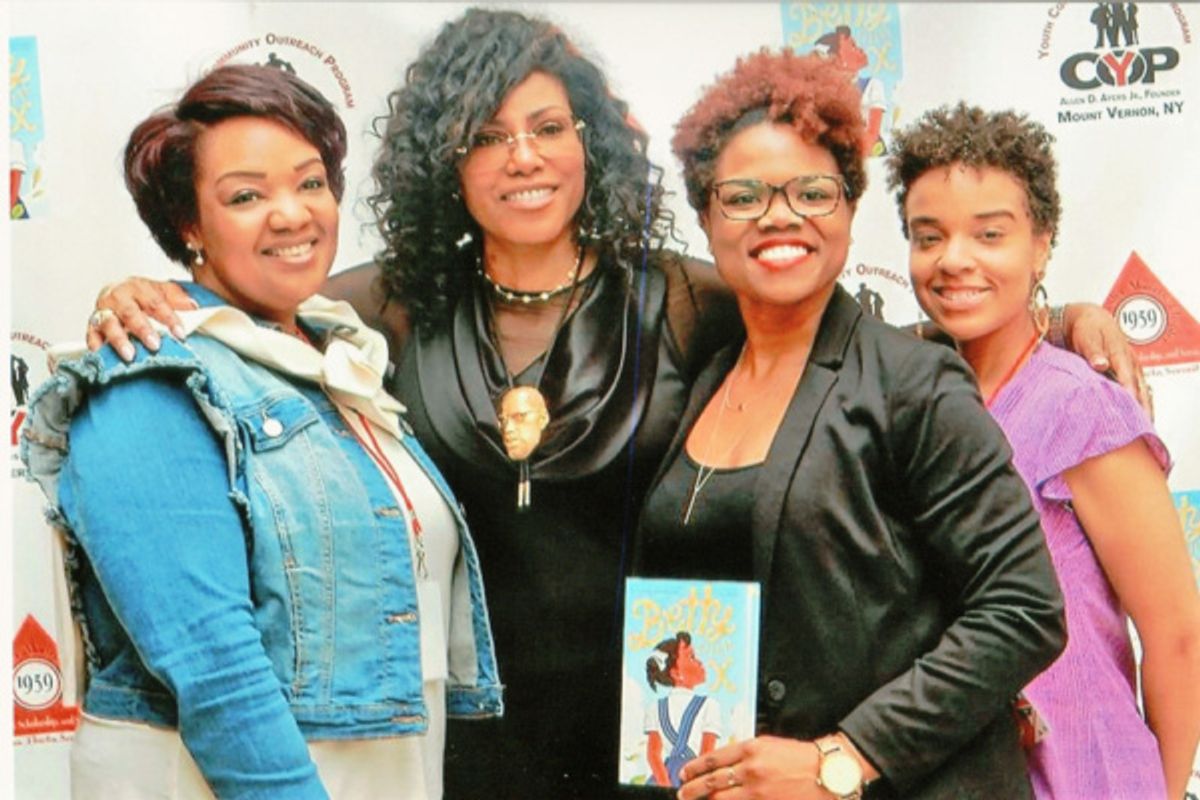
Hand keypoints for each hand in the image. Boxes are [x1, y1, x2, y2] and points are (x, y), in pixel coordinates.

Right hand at [86, 278, 195, 360]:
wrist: (118, 292)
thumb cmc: (144, 295)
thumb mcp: (163, 292)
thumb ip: (178, 298)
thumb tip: (193, 305)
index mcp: (138, 287)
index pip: (155, 302)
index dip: (168, 318)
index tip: (180, 334)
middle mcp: (118, 297)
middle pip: (130, 312)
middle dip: (142, 329)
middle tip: (155, 345)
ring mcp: (103, 310)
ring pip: (108, 323)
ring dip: (119, 339)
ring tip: (130, 355)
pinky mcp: (92, 324)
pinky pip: (91, 334)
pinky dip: (96, 345)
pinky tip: (102, 355)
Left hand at [676, 736, 827, 799]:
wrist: (828, 772)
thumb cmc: (800, 757)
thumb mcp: (769, 745)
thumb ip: (744, 754)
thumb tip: (720, 767)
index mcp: (752, 749)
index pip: (713, 759)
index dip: (694, 768)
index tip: (685, 773)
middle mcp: (752, 770)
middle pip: (712, 782)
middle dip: (693, 789)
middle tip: (683, 793)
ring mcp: (758, 792)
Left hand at [1062, 303, 1150, 416]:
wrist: (1091, 320)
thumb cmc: (1087, 329)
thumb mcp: (1086, 337)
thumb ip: (1092, 352)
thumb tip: (1100, 364)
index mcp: (1119, 353)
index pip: (1126, 376)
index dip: (1129, 392)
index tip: (1131, 408)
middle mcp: (1130, 361)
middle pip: (1139, 387)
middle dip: (1143, 406)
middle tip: (1143, 426)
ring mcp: (1131, 367)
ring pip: (1142, 390)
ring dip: (1145, 407)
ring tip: (1145, 428)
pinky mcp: (1129, 372)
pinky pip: (1138, 389)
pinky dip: (1140, 403)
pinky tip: (1139, 418)